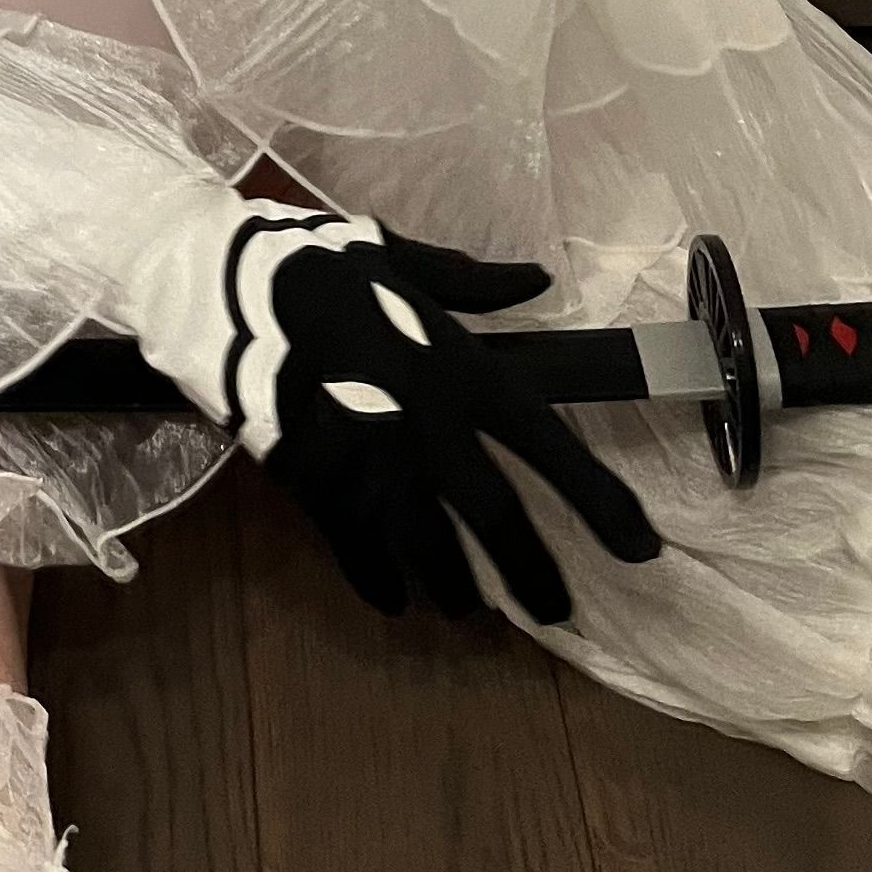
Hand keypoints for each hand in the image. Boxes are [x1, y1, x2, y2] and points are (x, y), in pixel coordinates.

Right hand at [121, 202, 660, 624]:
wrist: (229, 292)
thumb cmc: (322, 269)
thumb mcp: (401, 259)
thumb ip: (473, 284)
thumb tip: (536, 279)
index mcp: (458, 369)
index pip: (547, 446)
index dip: (599, 500)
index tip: (642, 547)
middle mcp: (427, 428)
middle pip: (495, 520)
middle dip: (532, 572)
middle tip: (556, 611)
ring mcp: (373, 466)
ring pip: (430, 550)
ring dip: (456, 586)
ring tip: (471, 609)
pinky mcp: (321, 488)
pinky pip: (361, 553)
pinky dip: (380, 582)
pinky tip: (396, 600)